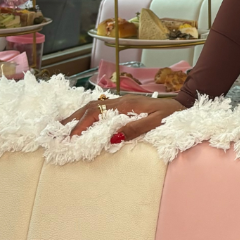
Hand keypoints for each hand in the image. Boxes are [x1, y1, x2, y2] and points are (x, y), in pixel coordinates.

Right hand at [64, 94, 182, 141]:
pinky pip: (100, 107)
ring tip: (62, 126)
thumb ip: (136, 128)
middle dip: (72, 119)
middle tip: (57, 132)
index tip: (70, 138)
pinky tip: (82, 119)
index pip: (96, 113)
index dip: (81, 125)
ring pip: (93, 105)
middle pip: (90, 107)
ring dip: (77, 115)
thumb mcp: (156, 123)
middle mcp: (120, 101)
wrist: (182, 105)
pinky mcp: (124, 105)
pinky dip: (87, 113)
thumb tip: (113, 137)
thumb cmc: (171, 115)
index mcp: (126, 105)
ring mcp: (122, 102)